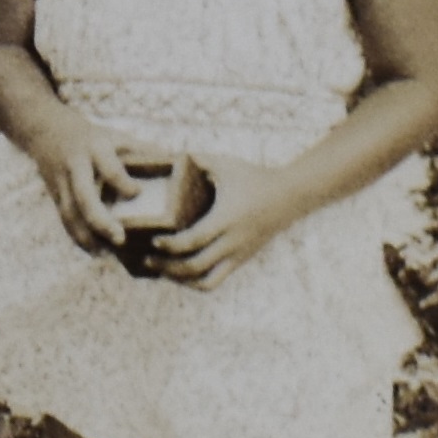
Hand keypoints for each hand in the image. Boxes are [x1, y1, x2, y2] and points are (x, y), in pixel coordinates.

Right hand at [30, 112, 138, 252]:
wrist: (45, 129)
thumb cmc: (91, 136)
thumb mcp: (116, 136)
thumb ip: (143, 150)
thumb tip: (179, 164)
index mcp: (95, 148)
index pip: (109, 168)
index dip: (123, 182)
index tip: (138, 193)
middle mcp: (76, 167)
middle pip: (84, 197)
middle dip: (100, 220)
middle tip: (120, 238)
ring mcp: (62, 182)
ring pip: (70, 214)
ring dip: (87, 237)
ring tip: (107, 254)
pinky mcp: (54, 195)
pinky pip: (65, 220)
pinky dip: (78, 237)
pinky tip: (95, 251)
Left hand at [155, 155, 291, 288]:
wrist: (290, 196)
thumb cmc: (253, 177)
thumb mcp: (225, 164)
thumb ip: (197, 159)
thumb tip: (168, 155)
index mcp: (225, 219)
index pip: (194, 240)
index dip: (170, 246)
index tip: (153, 240)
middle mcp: (232, 242)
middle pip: (195, 266)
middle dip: (168, 267)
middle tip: (148, 259)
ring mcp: (238, 255)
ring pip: (206, 282)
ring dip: (181, 280)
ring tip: (162, 271)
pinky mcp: (241, 260)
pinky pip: (216, 280)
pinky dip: (196, 282)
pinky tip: (181, 273)